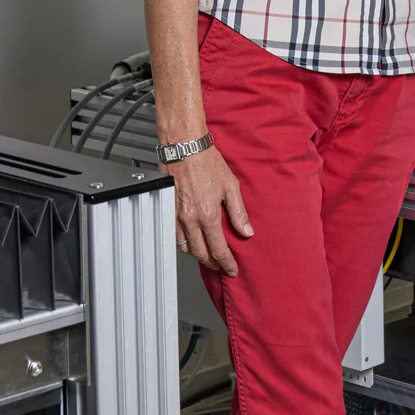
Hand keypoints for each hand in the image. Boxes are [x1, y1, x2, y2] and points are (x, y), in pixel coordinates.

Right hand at [170, 146, 253, 276]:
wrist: (184, 146)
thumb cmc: (206, 161)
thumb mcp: (230, 185)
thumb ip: (238, 212)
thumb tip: (246, 231)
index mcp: (207, 214)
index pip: (218, 249)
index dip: (226, 262)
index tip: (231, 268)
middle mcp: (190, 218)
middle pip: (200, 253)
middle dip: (212, 263)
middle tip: (220, 266)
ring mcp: (176, 215)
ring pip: (184, 247)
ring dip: (196, 255)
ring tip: (207, 255)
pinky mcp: (168, 209)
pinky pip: (174, 235)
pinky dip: (183, 243)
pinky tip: (191, 240)